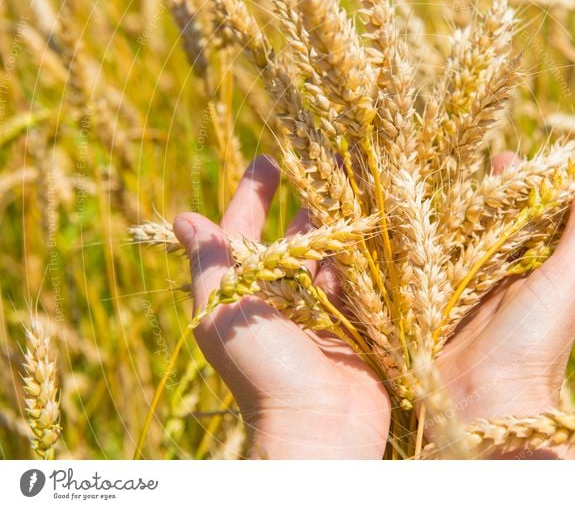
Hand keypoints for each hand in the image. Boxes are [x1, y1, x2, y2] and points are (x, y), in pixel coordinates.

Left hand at [173, 156, 389, 458]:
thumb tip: (183, 217)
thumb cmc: (262, 368)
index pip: (244, 230)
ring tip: (359, 184)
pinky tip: (379, 223)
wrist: (320, 425)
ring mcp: (321, 310)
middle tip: (328, 164)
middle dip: (307, 202)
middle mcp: (281, 297)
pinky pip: (362, 278)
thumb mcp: (222, 311)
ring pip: (330, 253)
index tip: (268, 158)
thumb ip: (208, 263)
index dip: (252, 193)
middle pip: (293, 236)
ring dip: (341, 221)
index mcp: (243, 291)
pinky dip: (367, 252)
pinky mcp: (357, 323)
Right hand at [438, 155, 574, 458]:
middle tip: (466, 155)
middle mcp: (500, 272)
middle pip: (489, 217)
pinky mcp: (427, 298)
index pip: (532, 210)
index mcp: (537, 264)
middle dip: (479, 188)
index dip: (524, 180)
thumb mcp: (569, 279)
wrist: (487, 402)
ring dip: (442, 207)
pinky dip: (414, 239)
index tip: (510, 151)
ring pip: (453, 234)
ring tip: (429, 172)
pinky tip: (401, 213)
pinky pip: (420, 259)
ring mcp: (461, 284)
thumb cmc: (537, 342)